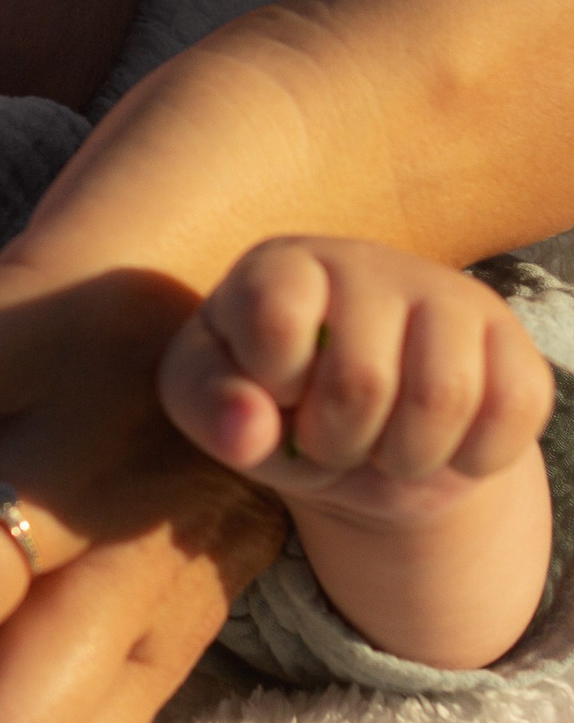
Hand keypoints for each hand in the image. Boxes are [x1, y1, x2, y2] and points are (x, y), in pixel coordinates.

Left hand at [162, 235, 553, 508]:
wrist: (362, 435)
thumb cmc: (268, 403)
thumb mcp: (209, 403)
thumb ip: (210, 408)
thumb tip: (248, 427)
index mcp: (281, 267)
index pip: (276, 317)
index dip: (276, 385)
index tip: (275, 395)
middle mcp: (365, 263)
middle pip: (361, 380)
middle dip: (336, 443)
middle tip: (326, 441)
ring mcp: (446, 295)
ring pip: (443, 398)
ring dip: (404, 458)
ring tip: (379, 449)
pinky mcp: (510, 340)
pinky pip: (513, 410)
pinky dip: (474, 457)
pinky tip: (442, 447)